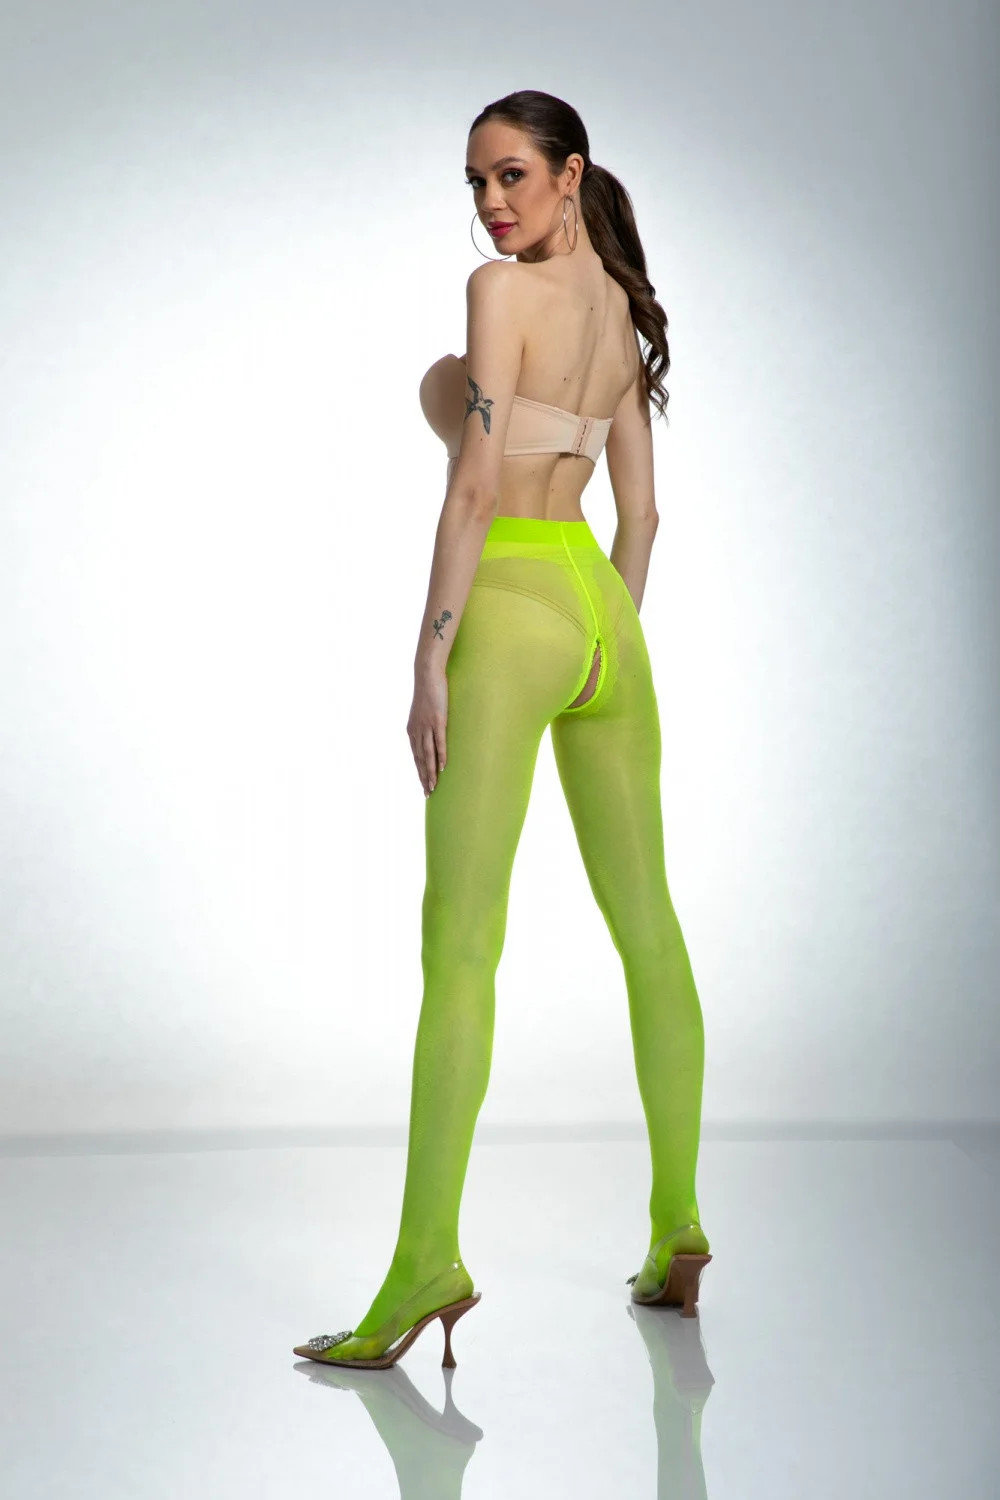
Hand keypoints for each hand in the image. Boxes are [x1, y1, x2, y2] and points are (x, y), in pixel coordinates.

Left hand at [407, 667, 448, 795]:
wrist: (427, 675)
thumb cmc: (427, 693)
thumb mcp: (423, 712)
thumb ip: (424, 725)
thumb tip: (431, 735)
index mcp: (412, 731)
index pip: (416, 756)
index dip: (420, 772)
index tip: (424, 785)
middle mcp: (417, 731)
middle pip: (420, 759)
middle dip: (424, 777)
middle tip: (428, 793)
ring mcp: (427, 726)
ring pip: (428, 754)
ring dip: (431, 772)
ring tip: (433, 786)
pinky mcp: (437, 721)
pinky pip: (439, 742)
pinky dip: (441, 755)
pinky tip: (443, 767)